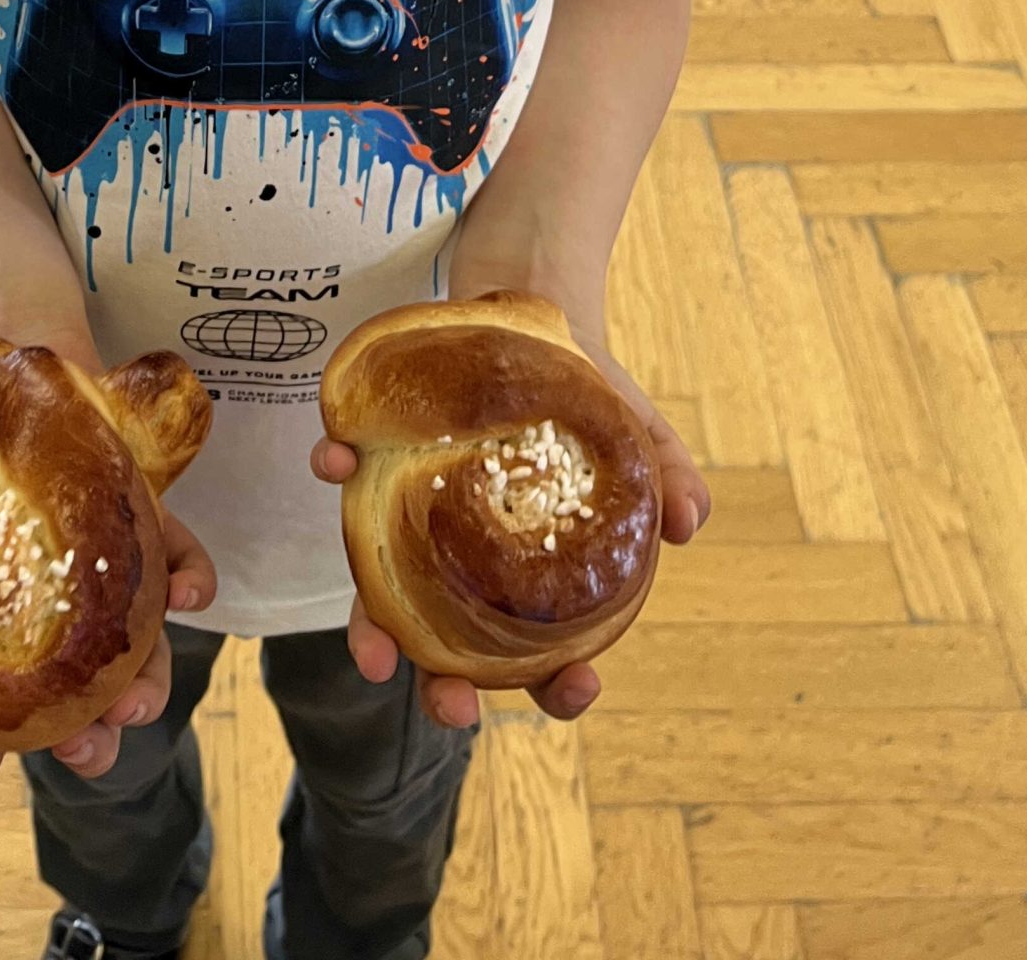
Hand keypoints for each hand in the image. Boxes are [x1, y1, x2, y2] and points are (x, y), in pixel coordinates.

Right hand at [0, 366, 215, 782]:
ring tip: (134, 702)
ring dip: (148, 684)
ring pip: (141, 650)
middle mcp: (56, 610)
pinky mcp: (147, 524)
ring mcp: (105, 571)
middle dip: (88, 741)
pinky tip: (183, 598)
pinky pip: (181, 563)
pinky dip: (190, 584)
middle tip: (82, 749)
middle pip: (79, 697)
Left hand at [309, 337, 707, 735]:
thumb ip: (670, 476)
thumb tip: (691, 521)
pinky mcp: (377, 466)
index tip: (576, 684)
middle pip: (452, 654)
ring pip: (382, 597)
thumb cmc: (591, 401)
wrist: (536, 321)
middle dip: (446, 693)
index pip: (544, 658)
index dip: (559, 687)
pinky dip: (335, 466)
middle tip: (455, 704)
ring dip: (370, 630)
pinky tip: (335, 459)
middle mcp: (463, 568)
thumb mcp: (639, 432)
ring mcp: (413, 524)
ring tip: (372, 651)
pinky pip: (347, 474)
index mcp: (530, 582)